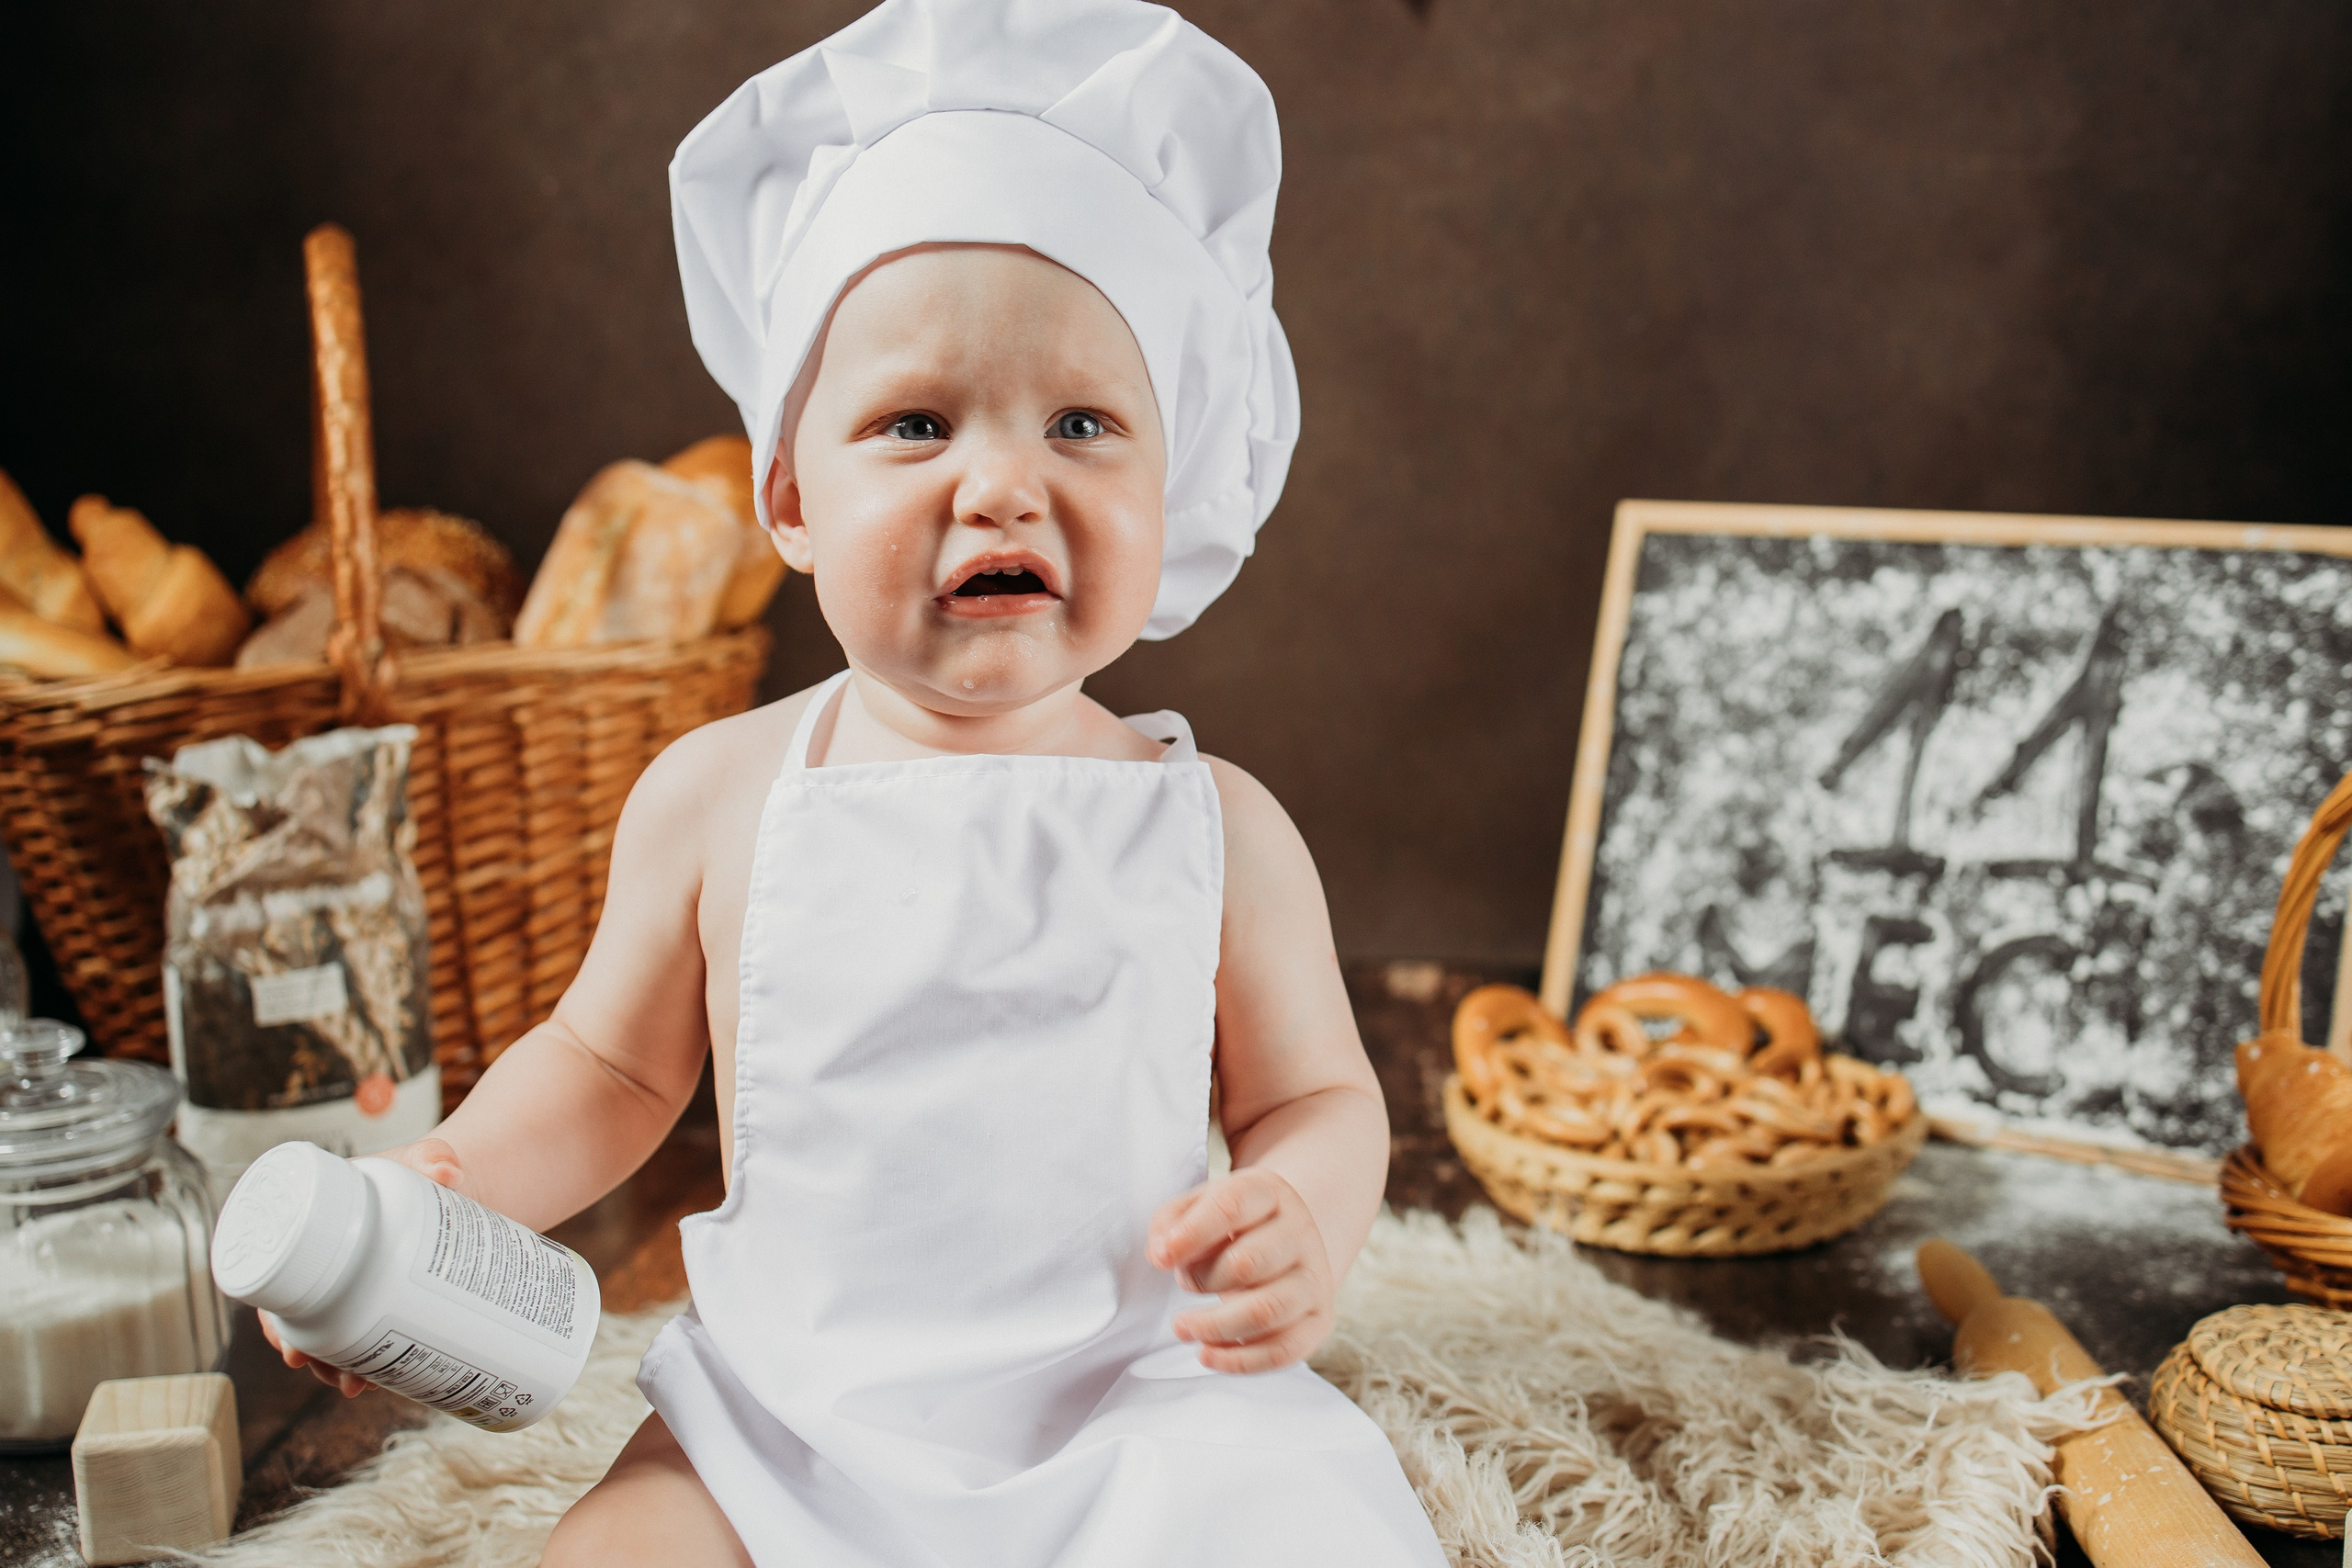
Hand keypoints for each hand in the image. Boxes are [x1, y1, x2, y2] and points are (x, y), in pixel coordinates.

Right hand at [258, 1137, 466, 1397]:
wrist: (458, 1185)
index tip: (293, 1349)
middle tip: (339, 1376)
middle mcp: (329, 1261)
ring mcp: (357, 1284)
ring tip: (360, 1385)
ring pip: (335, 1335)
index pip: (282, 1277)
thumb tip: (446, 1170)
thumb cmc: (424, 1167)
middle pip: (305, 1319)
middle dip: (314, 1356)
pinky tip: (380, 1381)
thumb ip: (433, 1157)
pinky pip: (367, 1337)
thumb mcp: (423, 1159)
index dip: (279, 1320)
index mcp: (317, 1223)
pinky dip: (370, 1361)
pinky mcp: (387, 1300)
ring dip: (340, 1366)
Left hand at [1147, 1168, 1334, 1374]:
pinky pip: (1284, 1350)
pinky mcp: (1319, 1319)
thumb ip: (1170, 1224)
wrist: (1289, 1239)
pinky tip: (1208, 1354)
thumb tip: (1160, 1254)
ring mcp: (1315, 1277)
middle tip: (1184, 1284)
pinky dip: (1240, 1361)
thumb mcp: (1200, 1207)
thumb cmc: (1232, 1225)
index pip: (1232, 1206)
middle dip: (1201, 1280)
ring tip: (1183, 1328)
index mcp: (1268, 1193)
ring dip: (1214, 1327)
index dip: (1191, 1234)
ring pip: (1267, 1311)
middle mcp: (1299, 1231)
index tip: (1161, 1259)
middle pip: (1247, 1263)